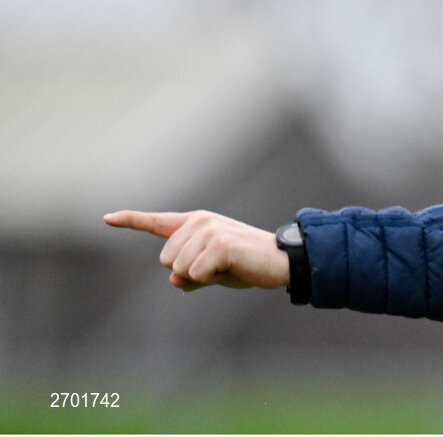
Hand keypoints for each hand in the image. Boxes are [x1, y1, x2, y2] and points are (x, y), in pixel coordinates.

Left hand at [104, 209, 289, 291]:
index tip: (106, 218)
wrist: (281, 261)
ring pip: (179, 268)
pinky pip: (196, 274)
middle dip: (188, 271)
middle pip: (166, 259)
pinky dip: (212, 278)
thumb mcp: (213, 273)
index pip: (156, 222)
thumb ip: (189, 275)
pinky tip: (233, 268)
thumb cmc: (246, 265)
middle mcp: (199, 221)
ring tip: (229, 266)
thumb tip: (174, 279)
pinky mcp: (220, 244)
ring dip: (201, 276)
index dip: (130, 220)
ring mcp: (209, 230)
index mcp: (195, 223)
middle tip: (220, 266)